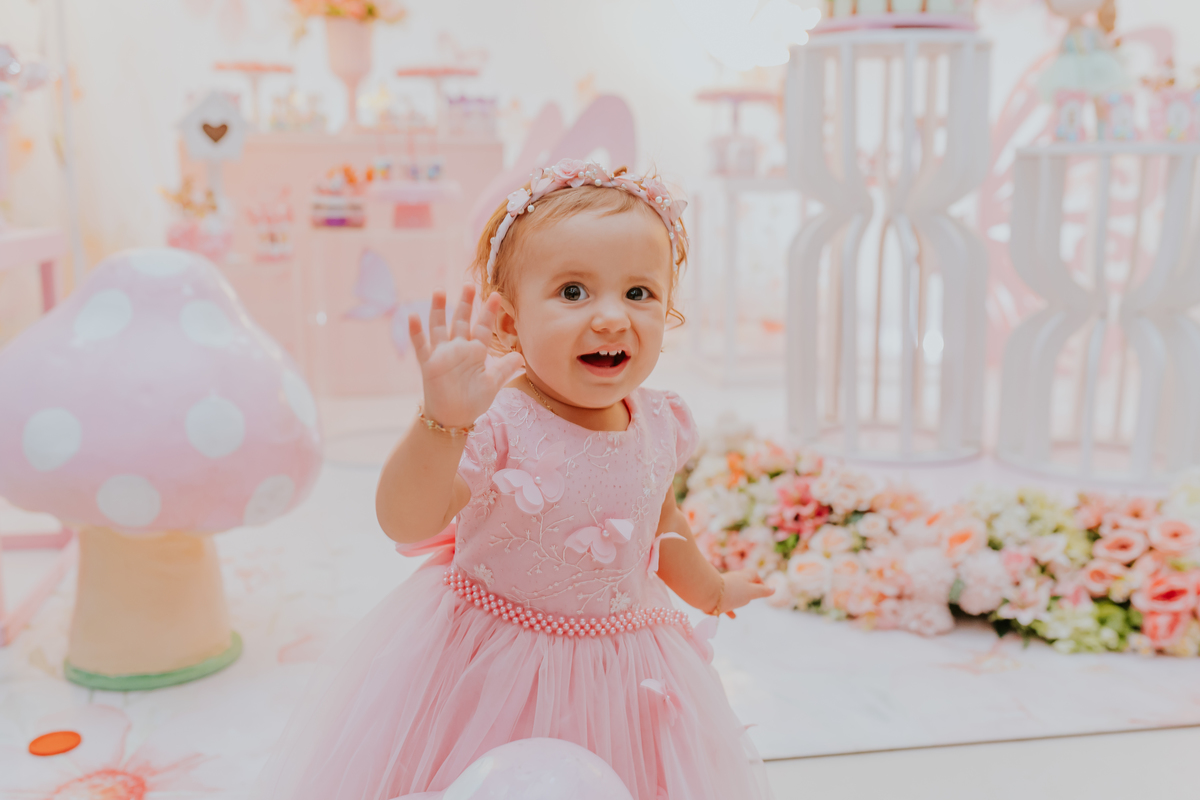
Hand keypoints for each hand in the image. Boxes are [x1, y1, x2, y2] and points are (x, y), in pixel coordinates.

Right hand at [409, 285, 524, 427]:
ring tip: (439, 290)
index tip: (496, 295)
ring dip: (438, 310)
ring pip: (439, 327)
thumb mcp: (492, 384)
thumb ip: (505, 369)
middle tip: (468, 284)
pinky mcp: (429, 364)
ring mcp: (442, 355)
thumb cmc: (472, 401)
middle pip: (461, 321)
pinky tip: (413, 316)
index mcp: (475, 352)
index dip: (489, 312)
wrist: (453, 418)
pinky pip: (421, 346)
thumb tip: (521, 357)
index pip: (483, 327)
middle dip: (465, 303)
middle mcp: (458, 349)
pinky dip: (416, 332)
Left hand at [716, 569, 773, 618]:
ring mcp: (724, 588)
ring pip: (733, 593)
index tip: (764, 591)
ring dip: (738, 599)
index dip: (760, 582)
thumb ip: (762, 591)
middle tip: (752, 598)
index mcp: (744, 576)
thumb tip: (774, 589)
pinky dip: (729, 609)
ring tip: (742, 605)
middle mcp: (733, 580)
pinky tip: (732, 617)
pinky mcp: (716, 596)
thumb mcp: (752, 592)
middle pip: (743, 583)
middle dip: (748, 590)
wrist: (708, 594)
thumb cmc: (733, 592)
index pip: (754, 575)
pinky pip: (724, 602)